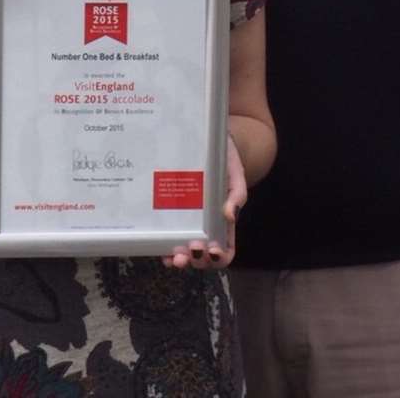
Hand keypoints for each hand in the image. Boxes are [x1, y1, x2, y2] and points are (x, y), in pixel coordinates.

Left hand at [162, 135, 245, 270]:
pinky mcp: (172, 212)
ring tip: (175, 256)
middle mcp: (205, 226)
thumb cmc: (225, 158)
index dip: (219, 257)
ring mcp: (187, 221)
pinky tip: (161, 247)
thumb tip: (230, 216)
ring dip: (180, 259)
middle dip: (197, 260)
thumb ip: (237, 194)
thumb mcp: (235, 173)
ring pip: (184, 250)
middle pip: (203, 256)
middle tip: (192, 249)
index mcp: (223, 220)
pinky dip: (164, 247)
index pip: (225, 249)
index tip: (212, 251)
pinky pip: (168, 234)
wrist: (206, 139)